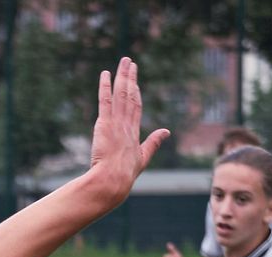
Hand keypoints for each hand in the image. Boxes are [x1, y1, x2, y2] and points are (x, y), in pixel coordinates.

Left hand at [86, 58, 168, 201]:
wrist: (113, 180)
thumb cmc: (125, 174)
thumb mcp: (143, 157)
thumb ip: (154, 143)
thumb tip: (167, 131)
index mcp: (134, 132)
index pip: (135, 107)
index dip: (135, 92)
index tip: (134, 81)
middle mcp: (127, 124)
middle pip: (129, 95)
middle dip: (130, 77)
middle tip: (129, 61)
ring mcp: (117, 123)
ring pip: (120, 94)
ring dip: (122, 76)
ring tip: (124, 61)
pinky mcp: (105, 124)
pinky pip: (105, 101)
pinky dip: (105, 87)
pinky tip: (105, 74)